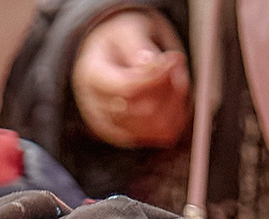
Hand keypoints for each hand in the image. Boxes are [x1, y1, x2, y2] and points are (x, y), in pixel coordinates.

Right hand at [73, 9, 189, 149]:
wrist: (108, 62)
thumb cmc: (118, 44)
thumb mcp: (125, 31)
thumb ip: (136, 44)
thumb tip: (148, 62)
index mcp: (92, 77)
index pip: (126, 88)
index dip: (155, 76)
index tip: (175, 58)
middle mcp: (97, 108)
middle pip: (143, 109)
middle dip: (168, 86)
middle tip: (176, 62)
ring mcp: (113, 128)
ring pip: (156, 125)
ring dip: (175, 100)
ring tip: (175, 74)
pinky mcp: (131, 138)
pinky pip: (164, 133)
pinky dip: (177, 113)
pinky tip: (173, 93)